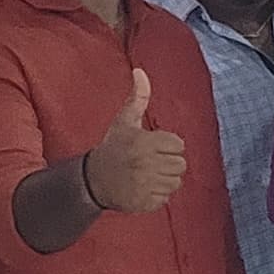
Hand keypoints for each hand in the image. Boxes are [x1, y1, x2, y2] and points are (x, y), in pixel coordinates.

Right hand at [84, 69, 187, 214]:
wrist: (92, 180)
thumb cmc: (113, 146)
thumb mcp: (124, 121)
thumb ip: (138, 97)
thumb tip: (140, 71)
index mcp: (143, 142)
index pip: (179, 145)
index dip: (168, 145)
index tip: (152, 146)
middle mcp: (145, 164)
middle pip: (181, 165)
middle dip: (168, 163)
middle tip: (149, 162)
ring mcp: (145, 185)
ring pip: (176, 183)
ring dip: (164, 180)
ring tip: (146, 174)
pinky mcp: (144, 202)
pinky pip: (165, 199)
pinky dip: (156, 195)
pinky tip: (142, 188)